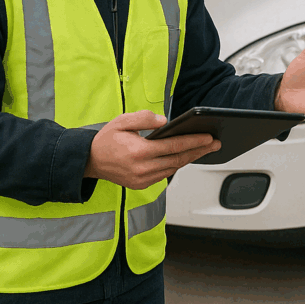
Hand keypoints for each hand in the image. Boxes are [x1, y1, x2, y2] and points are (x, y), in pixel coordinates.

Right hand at [84, 110, 220, 188]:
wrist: (90, 161)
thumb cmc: (106, 140)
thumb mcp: (122, 121)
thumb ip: (145, 118)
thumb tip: (165, 122)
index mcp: (139, 152)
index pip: (174, 146)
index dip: (193, 141)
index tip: (208, 137)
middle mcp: (142, 169)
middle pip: (178, 159)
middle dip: (199, 151)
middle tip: (215, 143)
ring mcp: (142, 179)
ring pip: (173, 168)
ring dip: (189, 158)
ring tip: (204, 149)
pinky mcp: (141, 185)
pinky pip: (164, 175)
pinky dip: (176, 165)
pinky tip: (184, 157)